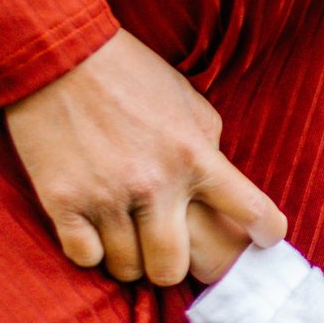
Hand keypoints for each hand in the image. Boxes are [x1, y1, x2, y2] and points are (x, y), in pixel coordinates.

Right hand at [4, 29, 285, 284]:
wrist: (57, 53)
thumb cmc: (128, 73)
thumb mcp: (186, 99)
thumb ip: (207, 144)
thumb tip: (220, 184)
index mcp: (193, 154)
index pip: (249, 209)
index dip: (265, 230)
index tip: (266, 238)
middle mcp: (154, 183)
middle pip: (172, 268)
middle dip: (169, 267)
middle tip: (162, 251)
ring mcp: (106, 196)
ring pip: (127, 269)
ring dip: (127, 259)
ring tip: (123, 237)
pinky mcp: (63, 201)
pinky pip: (85, 257)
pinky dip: (90, 251)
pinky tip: (91, 231)